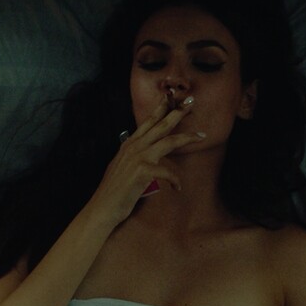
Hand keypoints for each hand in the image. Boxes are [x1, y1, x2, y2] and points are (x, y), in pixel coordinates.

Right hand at [89, 94, 202, 226]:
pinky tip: (178, 188)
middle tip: (191, 101)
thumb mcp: (122, 167)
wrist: (103, 207)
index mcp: (129, 144)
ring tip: (202, 136)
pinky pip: (166, 171)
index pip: (148, 121)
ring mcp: (137, 157)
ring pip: (168, 141)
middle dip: (177, 112)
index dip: (162, 108)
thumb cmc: (115, 191)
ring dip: (187, 137)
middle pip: (160, 124)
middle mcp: (134, 146)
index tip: (173, 97)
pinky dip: (175, 180)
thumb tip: (143, 155)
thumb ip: (133, 157)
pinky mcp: (141, 171)